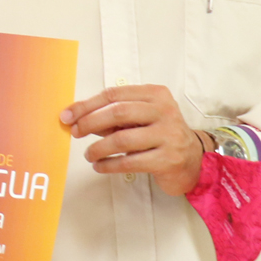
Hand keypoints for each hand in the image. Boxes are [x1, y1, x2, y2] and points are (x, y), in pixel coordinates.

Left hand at [61, 85, 206, 196]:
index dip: (87, 105)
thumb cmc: (158, 135)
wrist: (192, 159)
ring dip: (98, 148)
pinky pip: (129, 162)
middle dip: (90, 123)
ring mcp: (168, 135)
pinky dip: (108, 165)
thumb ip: (112, 116)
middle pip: (118, 112)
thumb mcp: (138, 119)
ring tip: (89, 154)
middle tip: (75, 133)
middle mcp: (164, 111)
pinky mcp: (167, 159)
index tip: (67, 116)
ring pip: (122, 139)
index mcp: (155, 94)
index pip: (114, 94)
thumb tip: (75, 119)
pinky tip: (99, 166)